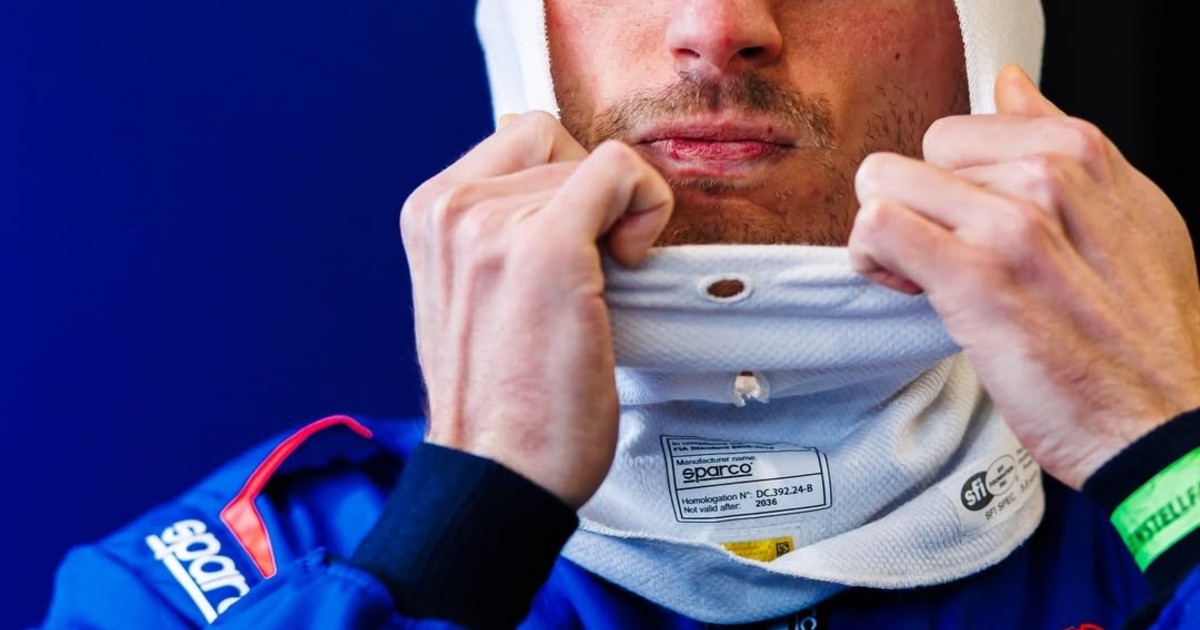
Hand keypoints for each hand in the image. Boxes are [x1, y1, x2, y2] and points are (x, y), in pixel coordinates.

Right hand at [399, 112, 673, 506]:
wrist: (498, 472)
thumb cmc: (500, 402)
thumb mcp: (473, 296)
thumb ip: (497, 234)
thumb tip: (556, 186)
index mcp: (430, 216)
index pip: (518, 138)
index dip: (562, 178)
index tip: (574, 236)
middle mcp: (451, 210)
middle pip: (557, 145)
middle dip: (590, 201)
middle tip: (591, 272)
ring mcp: (495, 225)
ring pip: (592, 162)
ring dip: (616, 218)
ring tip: (597, 287)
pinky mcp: (548, 249)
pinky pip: (620, 171)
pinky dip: (647, 204)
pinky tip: (629, 261)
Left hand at [847, 65, 1199, 488]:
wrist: (1155, 421)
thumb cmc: (1139, 335)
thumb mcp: (1129, 217)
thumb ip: (1059, 144)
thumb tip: (1010, 88)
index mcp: (1081, 154)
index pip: (960, 131)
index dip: (948, 181)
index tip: (962, 224)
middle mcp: (1048, 178)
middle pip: (919, 158)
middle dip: (917, 206)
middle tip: (942, 257)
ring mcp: (1010, 224)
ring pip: (885, 184)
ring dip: (887, 236)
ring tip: (924, 277)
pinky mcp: (974, 277)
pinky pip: (877, 225)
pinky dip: (871, 258)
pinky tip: (906, 288)